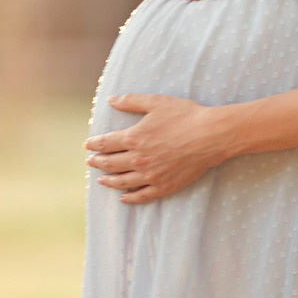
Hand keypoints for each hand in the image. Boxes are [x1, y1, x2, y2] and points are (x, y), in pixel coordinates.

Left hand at [86, 94, 230, 202]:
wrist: (210, 136)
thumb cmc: (185, 116)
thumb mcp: (156, 102)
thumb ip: (131, 101)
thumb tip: (110, 100)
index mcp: (134, 138)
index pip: (106, 143)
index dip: (94, 144)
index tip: (87, 146)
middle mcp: (138, 159)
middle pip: (110, 164)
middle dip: (97, 163)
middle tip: (90, 162)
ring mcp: (150, 175)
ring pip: (122, 182)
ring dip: (108, 181)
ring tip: (101, 180)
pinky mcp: (164, 186)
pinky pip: (141, 195)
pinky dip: (130, 198)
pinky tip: (123, 198)